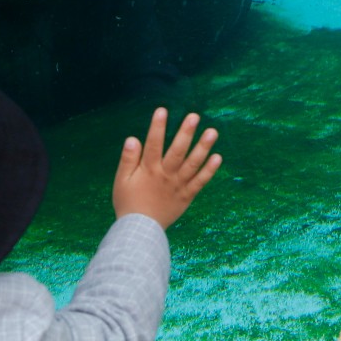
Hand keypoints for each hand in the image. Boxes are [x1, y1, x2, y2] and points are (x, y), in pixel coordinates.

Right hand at [112, 108, 220, 227]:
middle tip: (194, 116)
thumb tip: (132, 138)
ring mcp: (178, 185)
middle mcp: (165, 175)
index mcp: (148, 170)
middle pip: (177, 151)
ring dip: (203, 147)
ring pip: (192, 164)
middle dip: (185, 132)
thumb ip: (128, 160)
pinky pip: (200, 182)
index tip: (162, 110)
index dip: (157, 127)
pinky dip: (209, 170)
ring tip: (212, 132)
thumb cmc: (128, 203)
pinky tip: (218, 157)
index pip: (153, 144)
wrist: (140, 231)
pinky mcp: (187, 196)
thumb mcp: (122, 181)